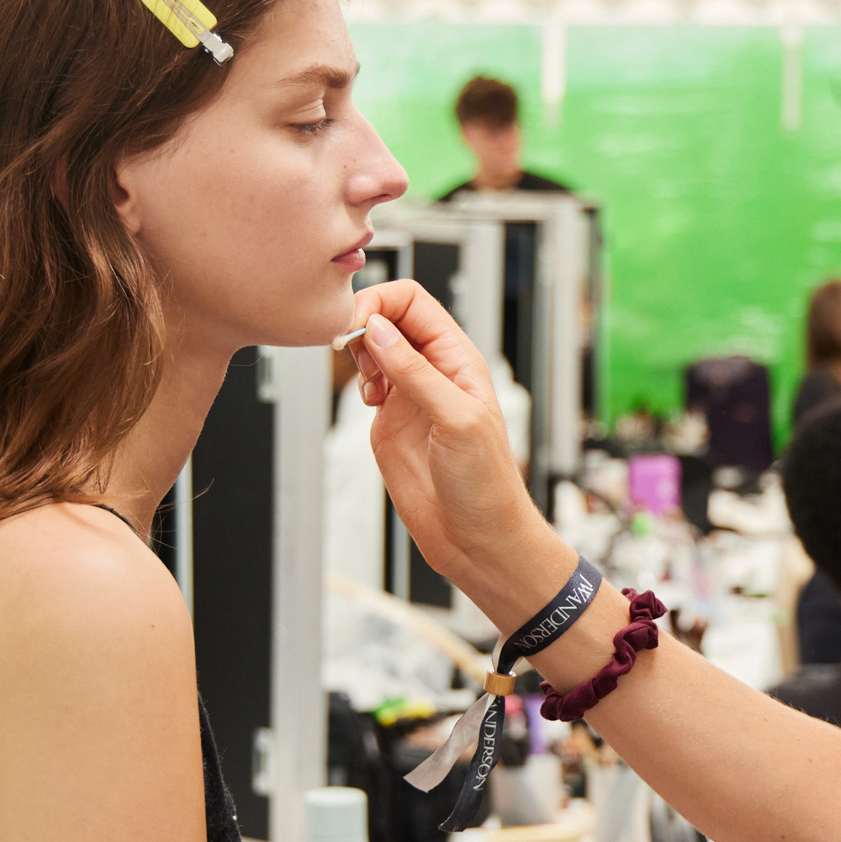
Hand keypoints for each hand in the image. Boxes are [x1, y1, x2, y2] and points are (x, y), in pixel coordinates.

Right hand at [350, 279, 561, 619]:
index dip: (382, 303)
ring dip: (359, 352)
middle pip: (389, 317)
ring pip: (374, 346)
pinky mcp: (389, 421)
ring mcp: (409, 395)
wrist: (477, 539)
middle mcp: (433, 371)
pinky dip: (356, 380)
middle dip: (364, 323)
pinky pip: (366, 381)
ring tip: (368, 382)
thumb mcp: (456, 420)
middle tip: (353, 350)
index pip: (414, 302)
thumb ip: (415, 372)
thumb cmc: (487, 484)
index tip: (359, 325)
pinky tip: (368, 401)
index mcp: (458, 359)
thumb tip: (379, 329)